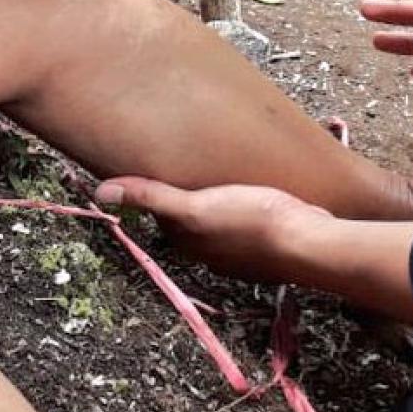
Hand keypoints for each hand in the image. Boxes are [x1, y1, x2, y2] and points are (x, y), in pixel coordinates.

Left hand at [96, 178, 329, 282]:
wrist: (310, 242)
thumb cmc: (251, 220)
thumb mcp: (196, 206)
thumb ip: (152, 197)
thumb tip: (101, 192)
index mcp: (189, 242)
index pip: (163, 214)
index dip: (158, 189)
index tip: (158, 162)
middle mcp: (210, 251)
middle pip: (189, 219)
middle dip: (185, 195)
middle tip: (188, 160)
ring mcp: (240, 249)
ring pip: (217, 220)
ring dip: (214, 200)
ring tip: (218, 171)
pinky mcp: (267, 240)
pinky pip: (244, 220)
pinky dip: (240, 206)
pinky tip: (250, 189)